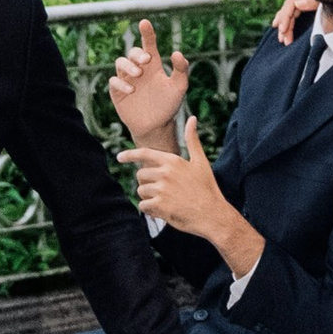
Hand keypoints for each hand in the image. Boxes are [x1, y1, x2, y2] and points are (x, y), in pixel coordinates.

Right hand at [109, 17, 190, 145]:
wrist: (157, 126)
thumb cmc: (169, 105)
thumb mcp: (179, 87)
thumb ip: (181, 70)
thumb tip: (177, 53)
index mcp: (153, 65)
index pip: (148, 44)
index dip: (147, 32)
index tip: (145, 22)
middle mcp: (139, 69)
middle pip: (132, 52)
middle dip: (137, 53)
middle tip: (147, 60)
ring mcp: (127, 79)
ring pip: (120, 63)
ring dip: (128, 65)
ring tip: (138, 74)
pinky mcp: (118, 92)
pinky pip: (114, 81)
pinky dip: (121, 83)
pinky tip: (131, 90)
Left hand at [130, 112, 227, 244]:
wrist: (213, 214)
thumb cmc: (207, 188)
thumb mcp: (201, 162)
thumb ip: (192, 140)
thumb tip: (192, 118)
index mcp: (172, 161)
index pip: (144, 153)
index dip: (129, 154)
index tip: (119, 157)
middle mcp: (165, 173)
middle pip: (140, 175)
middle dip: (147, 182)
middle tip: (162, 190)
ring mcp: (162, 189)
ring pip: (141, 191)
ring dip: (148, 197)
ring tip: (165, 201)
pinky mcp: (160, 206)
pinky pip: (143, 206)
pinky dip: (150, 210)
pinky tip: (162, 211)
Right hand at [270, 0, 319, 49]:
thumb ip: (312, 0)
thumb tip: (297, 4)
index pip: (290, 4)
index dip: (285, 17)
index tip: (283, 30)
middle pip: (288, 10)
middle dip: (284, 26)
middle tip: (283, 41)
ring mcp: (306, 1)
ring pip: (291, 13)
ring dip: (285, 26)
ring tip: (281, 39)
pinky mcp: (310, 7)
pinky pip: (296, 15)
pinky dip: (289, 22)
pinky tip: (286, 29)